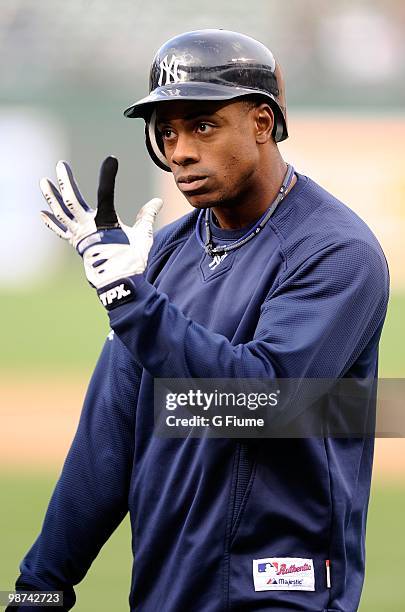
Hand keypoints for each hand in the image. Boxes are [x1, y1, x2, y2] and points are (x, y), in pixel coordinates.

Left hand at [40, 156, 162, 295]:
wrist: (119, 282)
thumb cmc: (132, 259)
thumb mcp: (143, 236)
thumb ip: (147, 216)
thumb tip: (157, 201)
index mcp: (106, 222)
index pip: (106, 193)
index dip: (108, 175)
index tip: (112, 159)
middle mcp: (88, 227)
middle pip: (72, 200)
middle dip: (65, 181)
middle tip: (60, 165)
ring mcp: (79, 236)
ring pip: (61, 213)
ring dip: (51, 197)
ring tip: (43, 182)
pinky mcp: (76, 244)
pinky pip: (60, 231)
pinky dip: (51, 223)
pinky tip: (42, 213)